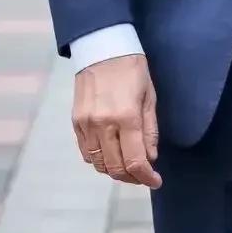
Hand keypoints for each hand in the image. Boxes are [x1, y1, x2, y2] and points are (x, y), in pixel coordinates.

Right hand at [72, 54, 161, 188]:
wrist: (103, 50)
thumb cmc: (133, 71)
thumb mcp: (150, 97)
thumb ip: (150, 130)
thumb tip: (151, 158)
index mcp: (127, 117)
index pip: (135, 160)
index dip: (146, 177)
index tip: (156, 182)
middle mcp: (103, 125)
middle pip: (115, 167)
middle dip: (132, 177)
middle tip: (145, 177)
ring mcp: (86, 125)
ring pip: (98, 163)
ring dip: (115, 171)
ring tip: (130, 168)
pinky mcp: (75, 123)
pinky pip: (86, 152)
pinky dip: (99, 160)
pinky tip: (112, 156)